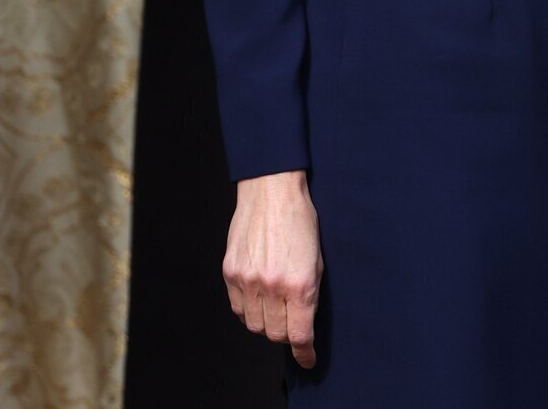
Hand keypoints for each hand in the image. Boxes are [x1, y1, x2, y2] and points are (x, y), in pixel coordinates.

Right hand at [223, 169, 322, 367]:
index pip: (298, 335)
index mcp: (299, 283)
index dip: (304, 353)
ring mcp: (248, 279)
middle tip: (291, 320)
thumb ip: (309, 294)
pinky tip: (257, 294)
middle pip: (275, 333)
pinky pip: (237, 307)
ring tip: (273, 303)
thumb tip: (303, 323)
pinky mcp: (230, 272)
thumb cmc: (299, 219)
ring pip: (254, 324)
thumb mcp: (317, 258)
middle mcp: (272, 285)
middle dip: (285, 333)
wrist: (270, 190)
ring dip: (265, 322)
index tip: (307, 359)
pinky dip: (247, 308)